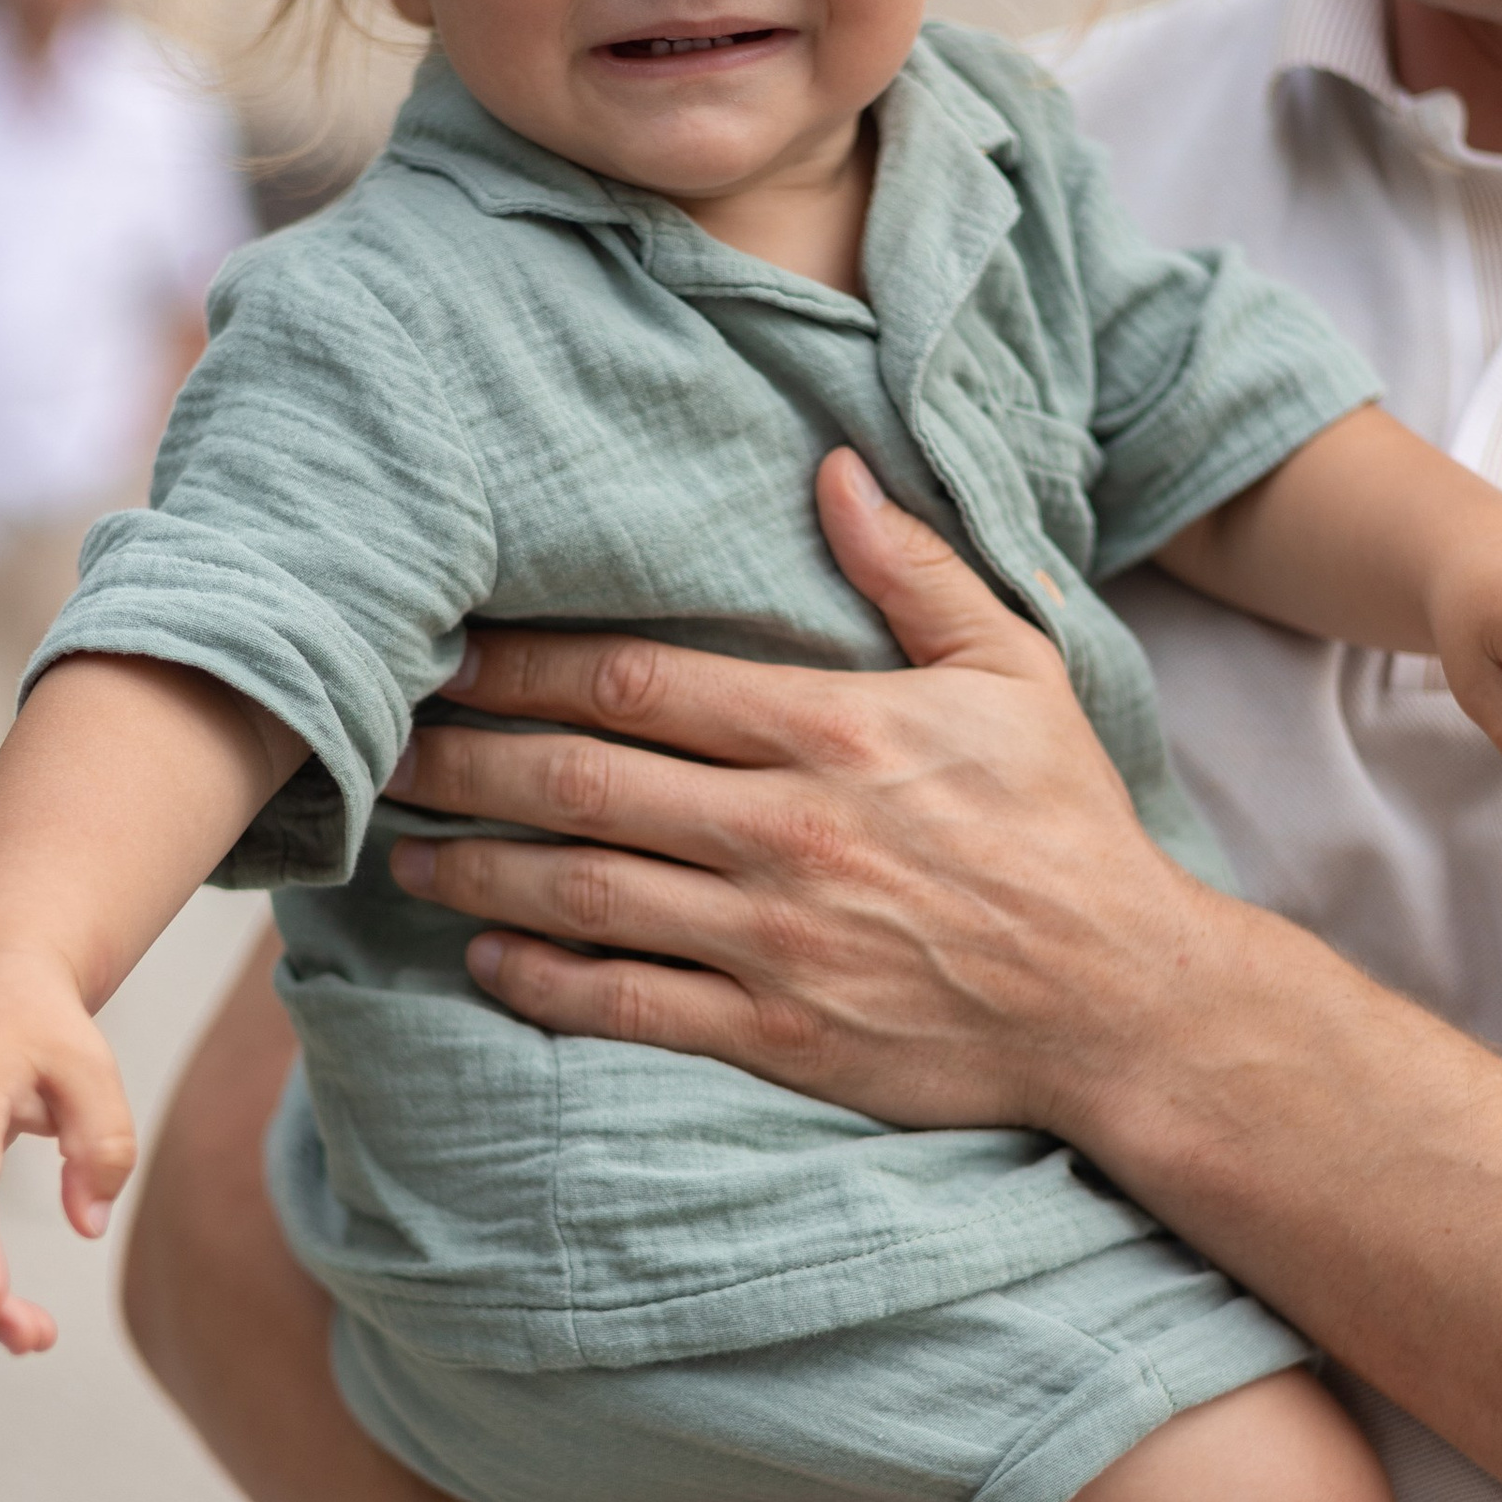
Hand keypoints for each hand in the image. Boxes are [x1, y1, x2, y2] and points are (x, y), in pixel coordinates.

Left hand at [386, 448, 1164, 1137]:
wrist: (1122, 1003)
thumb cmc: (1065, 826)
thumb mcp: (1016, 669)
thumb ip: (913, 569)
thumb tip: (829, 465)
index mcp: (838, 730)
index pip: (639, 681)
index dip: (527, 664)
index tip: (451, 648)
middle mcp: (791, 833)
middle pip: (582, 780)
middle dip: (466, 758)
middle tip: (380, 743)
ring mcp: (777, 941)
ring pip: (583, 892)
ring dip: (476, 865)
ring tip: (402, 847)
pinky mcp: (778, 1036)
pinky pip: (629, 1004)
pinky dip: (542, 980)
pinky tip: (484, 953)